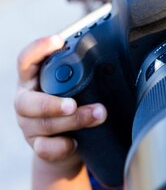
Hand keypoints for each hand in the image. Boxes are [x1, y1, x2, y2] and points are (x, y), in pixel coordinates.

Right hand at [15, 35, 106, 168]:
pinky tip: (75, 142)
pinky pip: (45, 148)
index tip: (58, 40)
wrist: (66, 143)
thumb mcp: (74, 88)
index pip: (26, 60)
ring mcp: (29, 126)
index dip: (38, 49)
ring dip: (74, 121)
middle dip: (53, 103)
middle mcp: (26, 101)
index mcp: (33, 80)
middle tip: (73, 104)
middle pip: (28, 101)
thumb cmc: (73, 106)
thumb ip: (82, 75)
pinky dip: (62, 146)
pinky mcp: (37, 147)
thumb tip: (116, 61)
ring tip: (98, 115)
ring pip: (44, 125)